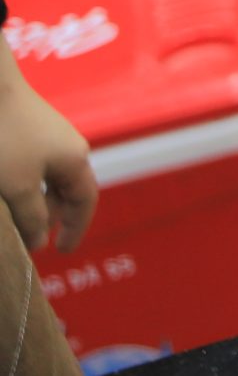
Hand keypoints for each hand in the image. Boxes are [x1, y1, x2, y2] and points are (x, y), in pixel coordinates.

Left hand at [0, 59, 96, 254]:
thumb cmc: (7, 139)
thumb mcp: (18, 186)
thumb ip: (31, 216)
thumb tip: (39, 241)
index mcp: (76, 160)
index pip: (85, 201)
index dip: (75, 228)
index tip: (61, 251)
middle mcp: (68, 147)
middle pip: (66, 190)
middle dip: (50, 217)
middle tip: (31, 241)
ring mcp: (47, 137)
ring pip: (45, 179)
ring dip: (32, 202)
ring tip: (12, 219)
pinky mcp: (26, 130)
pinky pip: (31, 167)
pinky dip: (21, 186)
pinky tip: (4, 192)